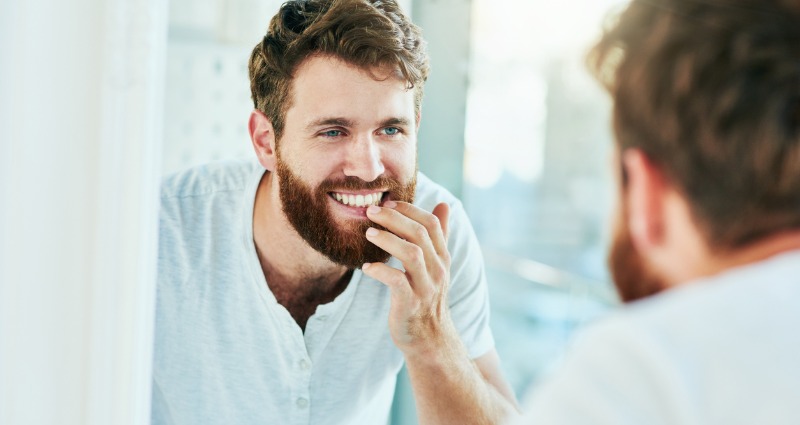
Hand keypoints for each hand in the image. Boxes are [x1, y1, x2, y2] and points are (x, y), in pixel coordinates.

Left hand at [362, 200, 456, 355]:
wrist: (429, 339)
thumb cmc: (426, 297)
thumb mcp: (436, 265)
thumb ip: (439, 235)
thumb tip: (444, 204)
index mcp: (442, 258)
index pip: (431, 224)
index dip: (409, 209)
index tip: (387, 203)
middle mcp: (437, 270)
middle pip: (419, 234)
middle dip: (394, 218)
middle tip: (371, 211)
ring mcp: (425, 287)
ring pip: (411, 254)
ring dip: (387, 240)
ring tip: (368, 233)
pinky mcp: (410, 304)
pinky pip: (396, 282)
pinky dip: (380, 271)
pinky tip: (366, 267)